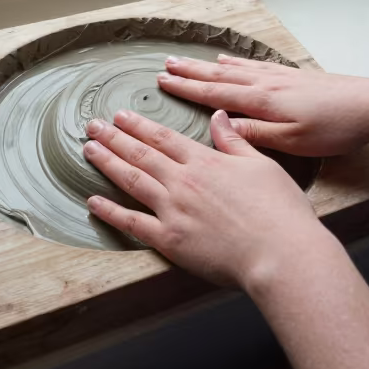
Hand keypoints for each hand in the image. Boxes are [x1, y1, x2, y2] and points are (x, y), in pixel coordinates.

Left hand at [82, 108, 330, 288]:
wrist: (280, 253)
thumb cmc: (279, 211)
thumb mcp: (262, 165)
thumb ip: (234, 141)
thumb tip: (220, 117)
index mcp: (205, 162)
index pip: (163, 138)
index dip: (139, 125)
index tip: (120, 115)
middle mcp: (183, 181)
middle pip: (140, 153)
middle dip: (114, 137)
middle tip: (93, 125)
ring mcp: (173, 210)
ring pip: (132, 180)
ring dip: (107, 162)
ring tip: (88, 149)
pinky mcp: (170, 240)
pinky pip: (132, 222)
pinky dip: (110, 211)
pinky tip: (93, 201)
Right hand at [158, 55, 368, 156]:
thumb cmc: (336, 129)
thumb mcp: (294, 142)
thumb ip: (256, 134)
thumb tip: (221, 127)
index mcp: (263, 101)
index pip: (215, 92)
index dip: (186, 87)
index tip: (162, 80)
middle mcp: (267, 83)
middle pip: (220, 75)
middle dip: (190, 71)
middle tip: (164, 64)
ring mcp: (280, 76)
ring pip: (235, 68)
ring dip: (208, 65)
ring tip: (188, 61)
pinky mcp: (294, 76)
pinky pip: (255, 65)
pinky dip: (237, 62)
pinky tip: (231, 60)